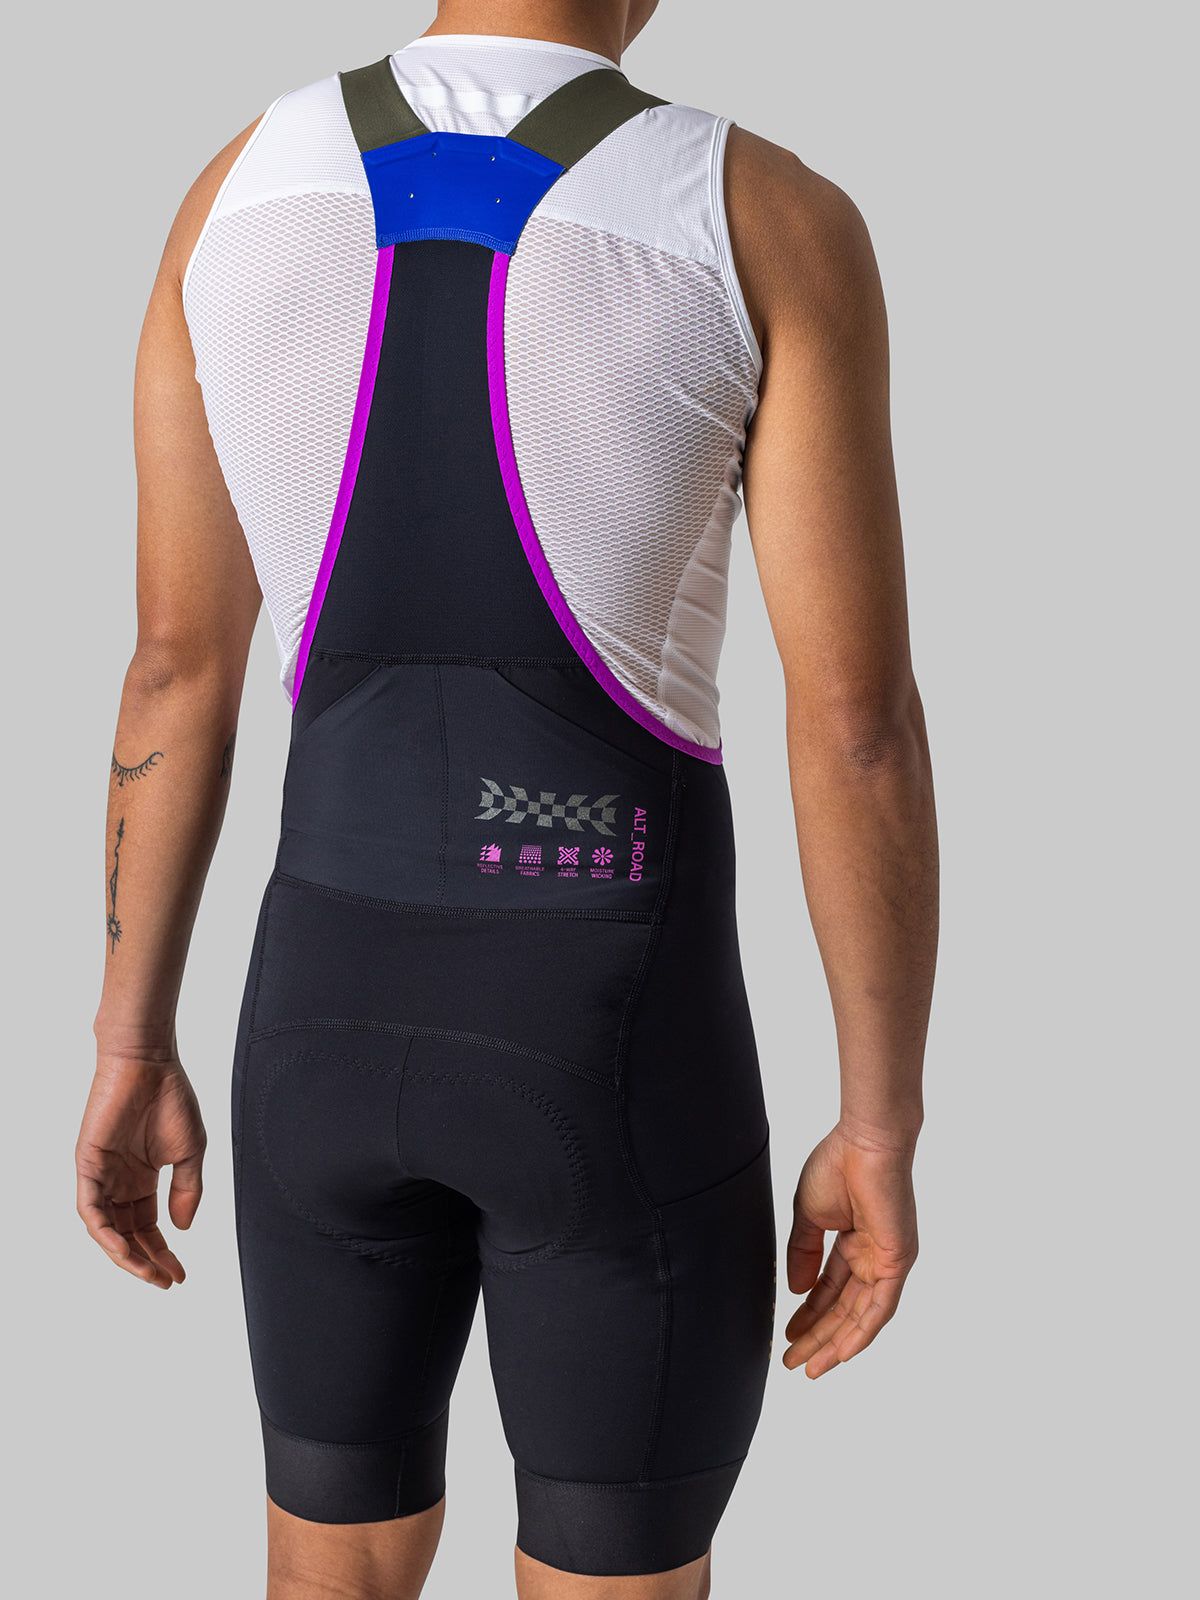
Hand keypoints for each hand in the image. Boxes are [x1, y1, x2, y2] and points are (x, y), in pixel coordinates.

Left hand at [76, 1052, 205, 1288]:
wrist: (149, 1062)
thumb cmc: (170, 1097)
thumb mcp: (191, 1152)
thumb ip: (187, 1191)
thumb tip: (182, 1229)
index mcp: (142, 1178)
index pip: (148, 1226)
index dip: (163, 1252)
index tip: (180, 1274)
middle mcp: (119, 1181)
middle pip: (128, 1233)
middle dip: (147, 1260)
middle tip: (166, 1280)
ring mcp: (101, 1175)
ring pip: (107, 1229)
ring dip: (126, 1255)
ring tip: (148, 1273)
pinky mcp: (87, 1165)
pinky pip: (90, 1209)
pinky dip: (104, 1233)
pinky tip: (122, 1249)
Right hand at [783, 1121, 917, 1377]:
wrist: (864, 1142)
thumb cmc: (837, 1165)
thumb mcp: (809, 1216)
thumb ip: (803, 1254)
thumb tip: (795, 1291)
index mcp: (855, 1242)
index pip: (831, 1289)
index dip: (809, 1314)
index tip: (788, 1335)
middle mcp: (874, 1257)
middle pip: (844, 1309)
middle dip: (818, 1336)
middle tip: (794, 1361)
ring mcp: (888, 1261)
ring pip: (862, 1316)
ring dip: (835, 1343)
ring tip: (810, 1366)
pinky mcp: (898, 1262)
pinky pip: (881, 1308)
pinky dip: (861, 1332)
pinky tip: (841, 1354)